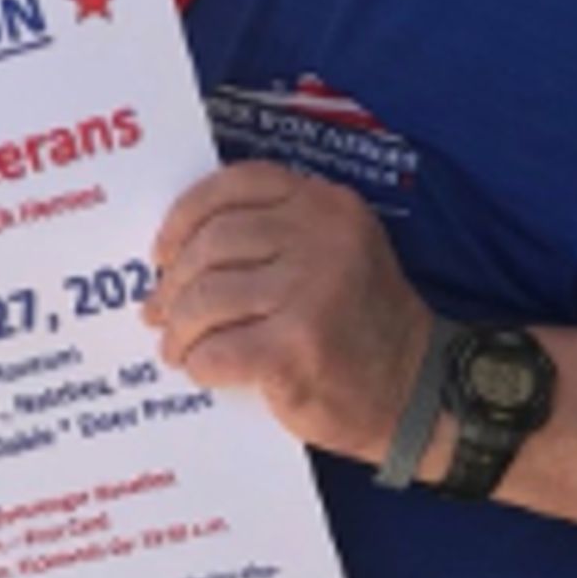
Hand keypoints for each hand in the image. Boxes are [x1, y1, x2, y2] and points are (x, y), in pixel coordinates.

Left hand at [143, 162, 438, 469]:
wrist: (417, 391)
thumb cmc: (359, 323)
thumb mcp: (333, 251)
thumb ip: (274, 233)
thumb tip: (178, 253)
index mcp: (325, 205)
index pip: (236, 185)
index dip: (186, 215)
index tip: (162, 250)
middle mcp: (321, 238)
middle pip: (212, 244)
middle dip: (173, 283)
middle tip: (159, 311)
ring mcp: (309, 293)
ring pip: (206, 299)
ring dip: (179, 328)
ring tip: (175, 346)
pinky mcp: (295, 348)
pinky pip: (216, 351)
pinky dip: (199, 363)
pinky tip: (202, 369)